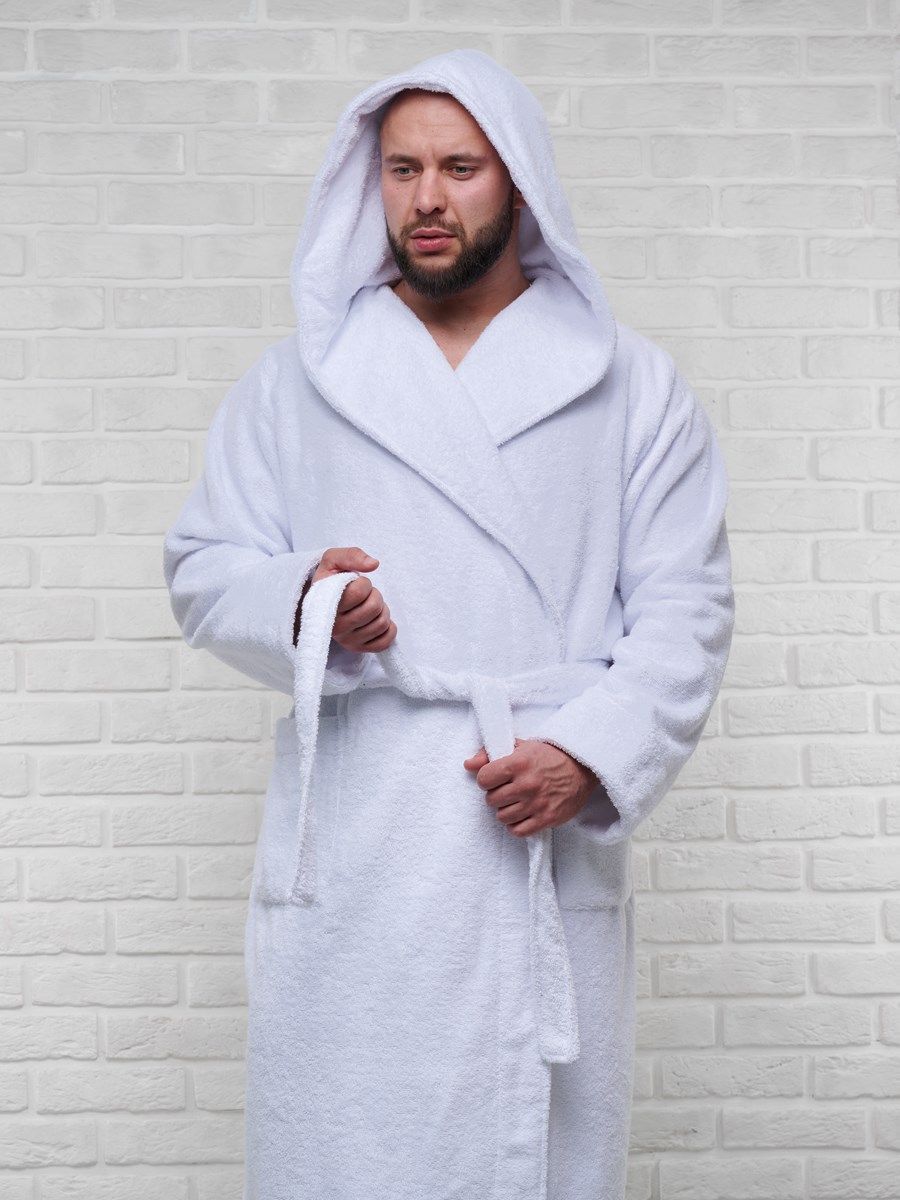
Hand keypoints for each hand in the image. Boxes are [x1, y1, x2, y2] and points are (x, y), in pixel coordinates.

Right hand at [299, 546, 396, 652]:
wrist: (322, 601)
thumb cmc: (330, 580)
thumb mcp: (333, 560)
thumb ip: (351, 555)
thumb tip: (373, 564)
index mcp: (326, 604)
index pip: (360, 591)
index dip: (363, 583)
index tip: (353, 584)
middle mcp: (335, 627)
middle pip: (374, 607)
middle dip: (374, 595)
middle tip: (364, 595)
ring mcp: (347, 641)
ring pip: (382, 623)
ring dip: (381, 610)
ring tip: (368, 606)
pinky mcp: (359, 649)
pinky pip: (386, 641)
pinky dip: (387, 628)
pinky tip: (375, 620)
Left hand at [463, 737, 599, 836]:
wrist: (581, 767)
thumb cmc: (548, 756)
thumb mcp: (520, 746)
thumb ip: (490, 754)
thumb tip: (468, 765)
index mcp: (518, 763)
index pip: (484, 779)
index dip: (486, 779)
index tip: (494, 778)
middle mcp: (526, 784)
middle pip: (491, 800)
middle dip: (496, 795)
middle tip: (507, 790)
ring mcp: (537, 803)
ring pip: (502, 817)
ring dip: (506, 810)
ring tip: (516, 801)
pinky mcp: (546, 818)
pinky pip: (518, 831)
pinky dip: (516, 825)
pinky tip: (522, 814)